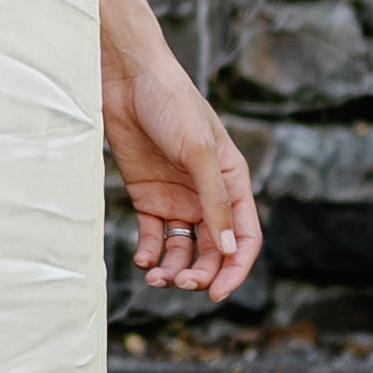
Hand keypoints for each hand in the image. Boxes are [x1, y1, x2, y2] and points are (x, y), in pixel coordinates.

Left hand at [104, 36, 261, 305]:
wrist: (127, 79)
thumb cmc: (172, 105)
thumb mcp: (198, 152)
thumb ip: (213, 202)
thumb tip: (226, 250)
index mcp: (233, 182)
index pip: (244, 237)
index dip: (236, 268)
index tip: (217, 293)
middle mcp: (208, 195)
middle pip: (213, 250)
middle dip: (201, 273)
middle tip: (181, 284)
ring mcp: (178, 197)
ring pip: (183, 248)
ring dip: (174, 268)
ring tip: (157, 278)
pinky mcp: (147, 195)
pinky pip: (153, 236)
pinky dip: (150, 254)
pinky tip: (143, 261)